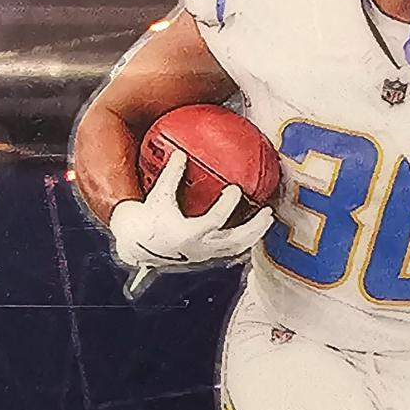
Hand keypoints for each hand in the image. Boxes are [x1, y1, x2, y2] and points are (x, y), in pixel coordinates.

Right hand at [109, 149, 273, 292]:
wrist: (141, 244)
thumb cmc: (151, 219)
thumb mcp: (159, 195)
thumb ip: (171, 174)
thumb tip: (181, 152)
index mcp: (188, 233)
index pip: (214, 221)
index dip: (227, 206)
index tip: (236, 189)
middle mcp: (200, 247)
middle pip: (235, 240)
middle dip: (254, 227)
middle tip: (267, 211)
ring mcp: (206, 254)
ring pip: (237, 248)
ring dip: (255, 233)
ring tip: (267, 218)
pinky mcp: (208, 257)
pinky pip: (232, 250)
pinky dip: (246, 239)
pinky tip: (255, 228)